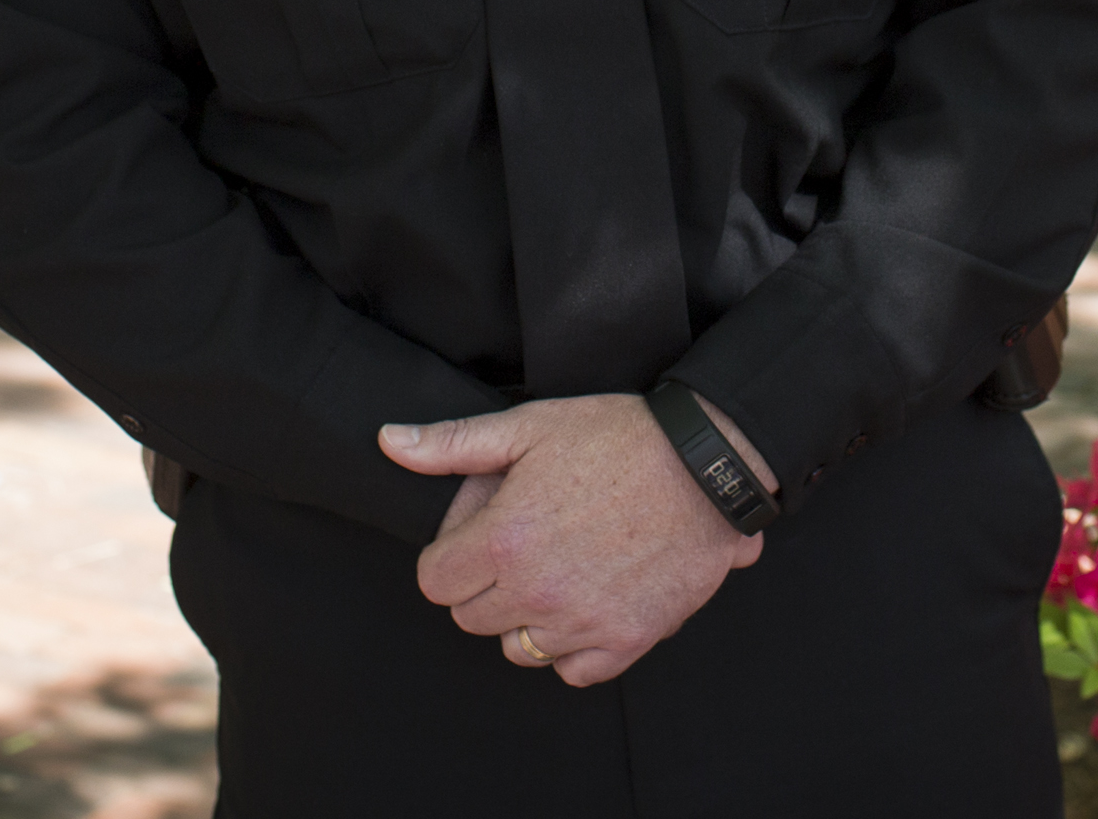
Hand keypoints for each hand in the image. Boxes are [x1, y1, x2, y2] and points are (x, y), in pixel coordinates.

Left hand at [380, 392, 771, 685]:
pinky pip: (572, 671)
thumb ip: (454, 443)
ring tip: (557, 570)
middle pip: (471, 618)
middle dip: (484, 584)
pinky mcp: (625, 640)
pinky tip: (587, 601)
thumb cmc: (619, 437)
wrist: (707, 464)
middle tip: (522, 545)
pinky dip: (573, 646)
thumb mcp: (532, 425)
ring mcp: (581, 622)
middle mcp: (535, 591)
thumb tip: (390, 443)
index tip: (478, 535)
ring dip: (526, 617)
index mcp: (504, 539)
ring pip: (517, 649)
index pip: (435, 581)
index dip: (450, 555)